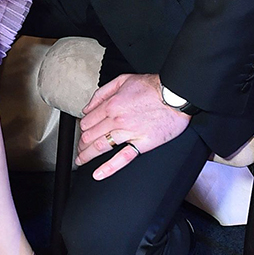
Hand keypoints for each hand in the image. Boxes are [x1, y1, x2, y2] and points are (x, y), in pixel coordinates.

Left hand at [76, 72, 191, 179]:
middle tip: (79, 149)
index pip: (87, 121)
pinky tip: (98, 174)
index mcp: (111, 105)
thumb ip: (101, 93)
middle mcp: (117, 120)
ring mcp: (129, 133)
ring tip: (81, 160)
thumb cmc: (152, 87)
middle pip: (90, 136)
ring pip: (101, 147)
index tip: (82, 132)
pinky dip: (109, 168)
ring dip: (87, 155)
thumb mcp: (123, 80)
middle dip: (81, 144)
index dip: (82, 128)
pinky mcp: (142, 143)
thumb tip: (88, 107)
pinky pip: (123, 158)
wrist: (175, 94)